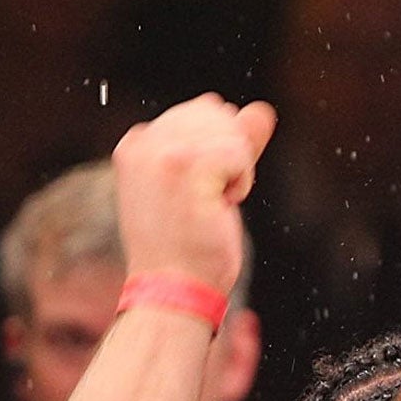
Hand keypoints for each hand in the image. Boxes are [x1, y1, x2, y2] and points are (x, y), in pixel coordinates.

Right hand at [112, 93, 276, 295]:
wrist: (173, 289)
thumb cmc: (190, 247)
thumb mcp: (210, 185)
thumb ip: (234, 144)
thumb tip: (263, 111)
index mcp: (137, 143)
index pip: (201, 113)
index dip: (219, 154)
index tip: (197, 193)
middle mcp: (143, 140)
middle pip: (218, 116)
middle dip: (230, 159)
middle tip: (205, 202)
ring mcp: (161, 150)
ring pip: (231, 134)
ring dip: (236, 174)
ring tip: (209, 206)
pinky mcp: (186, 163)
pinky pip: (239, 153)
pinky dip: (241, 183)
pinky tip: (218, 207)